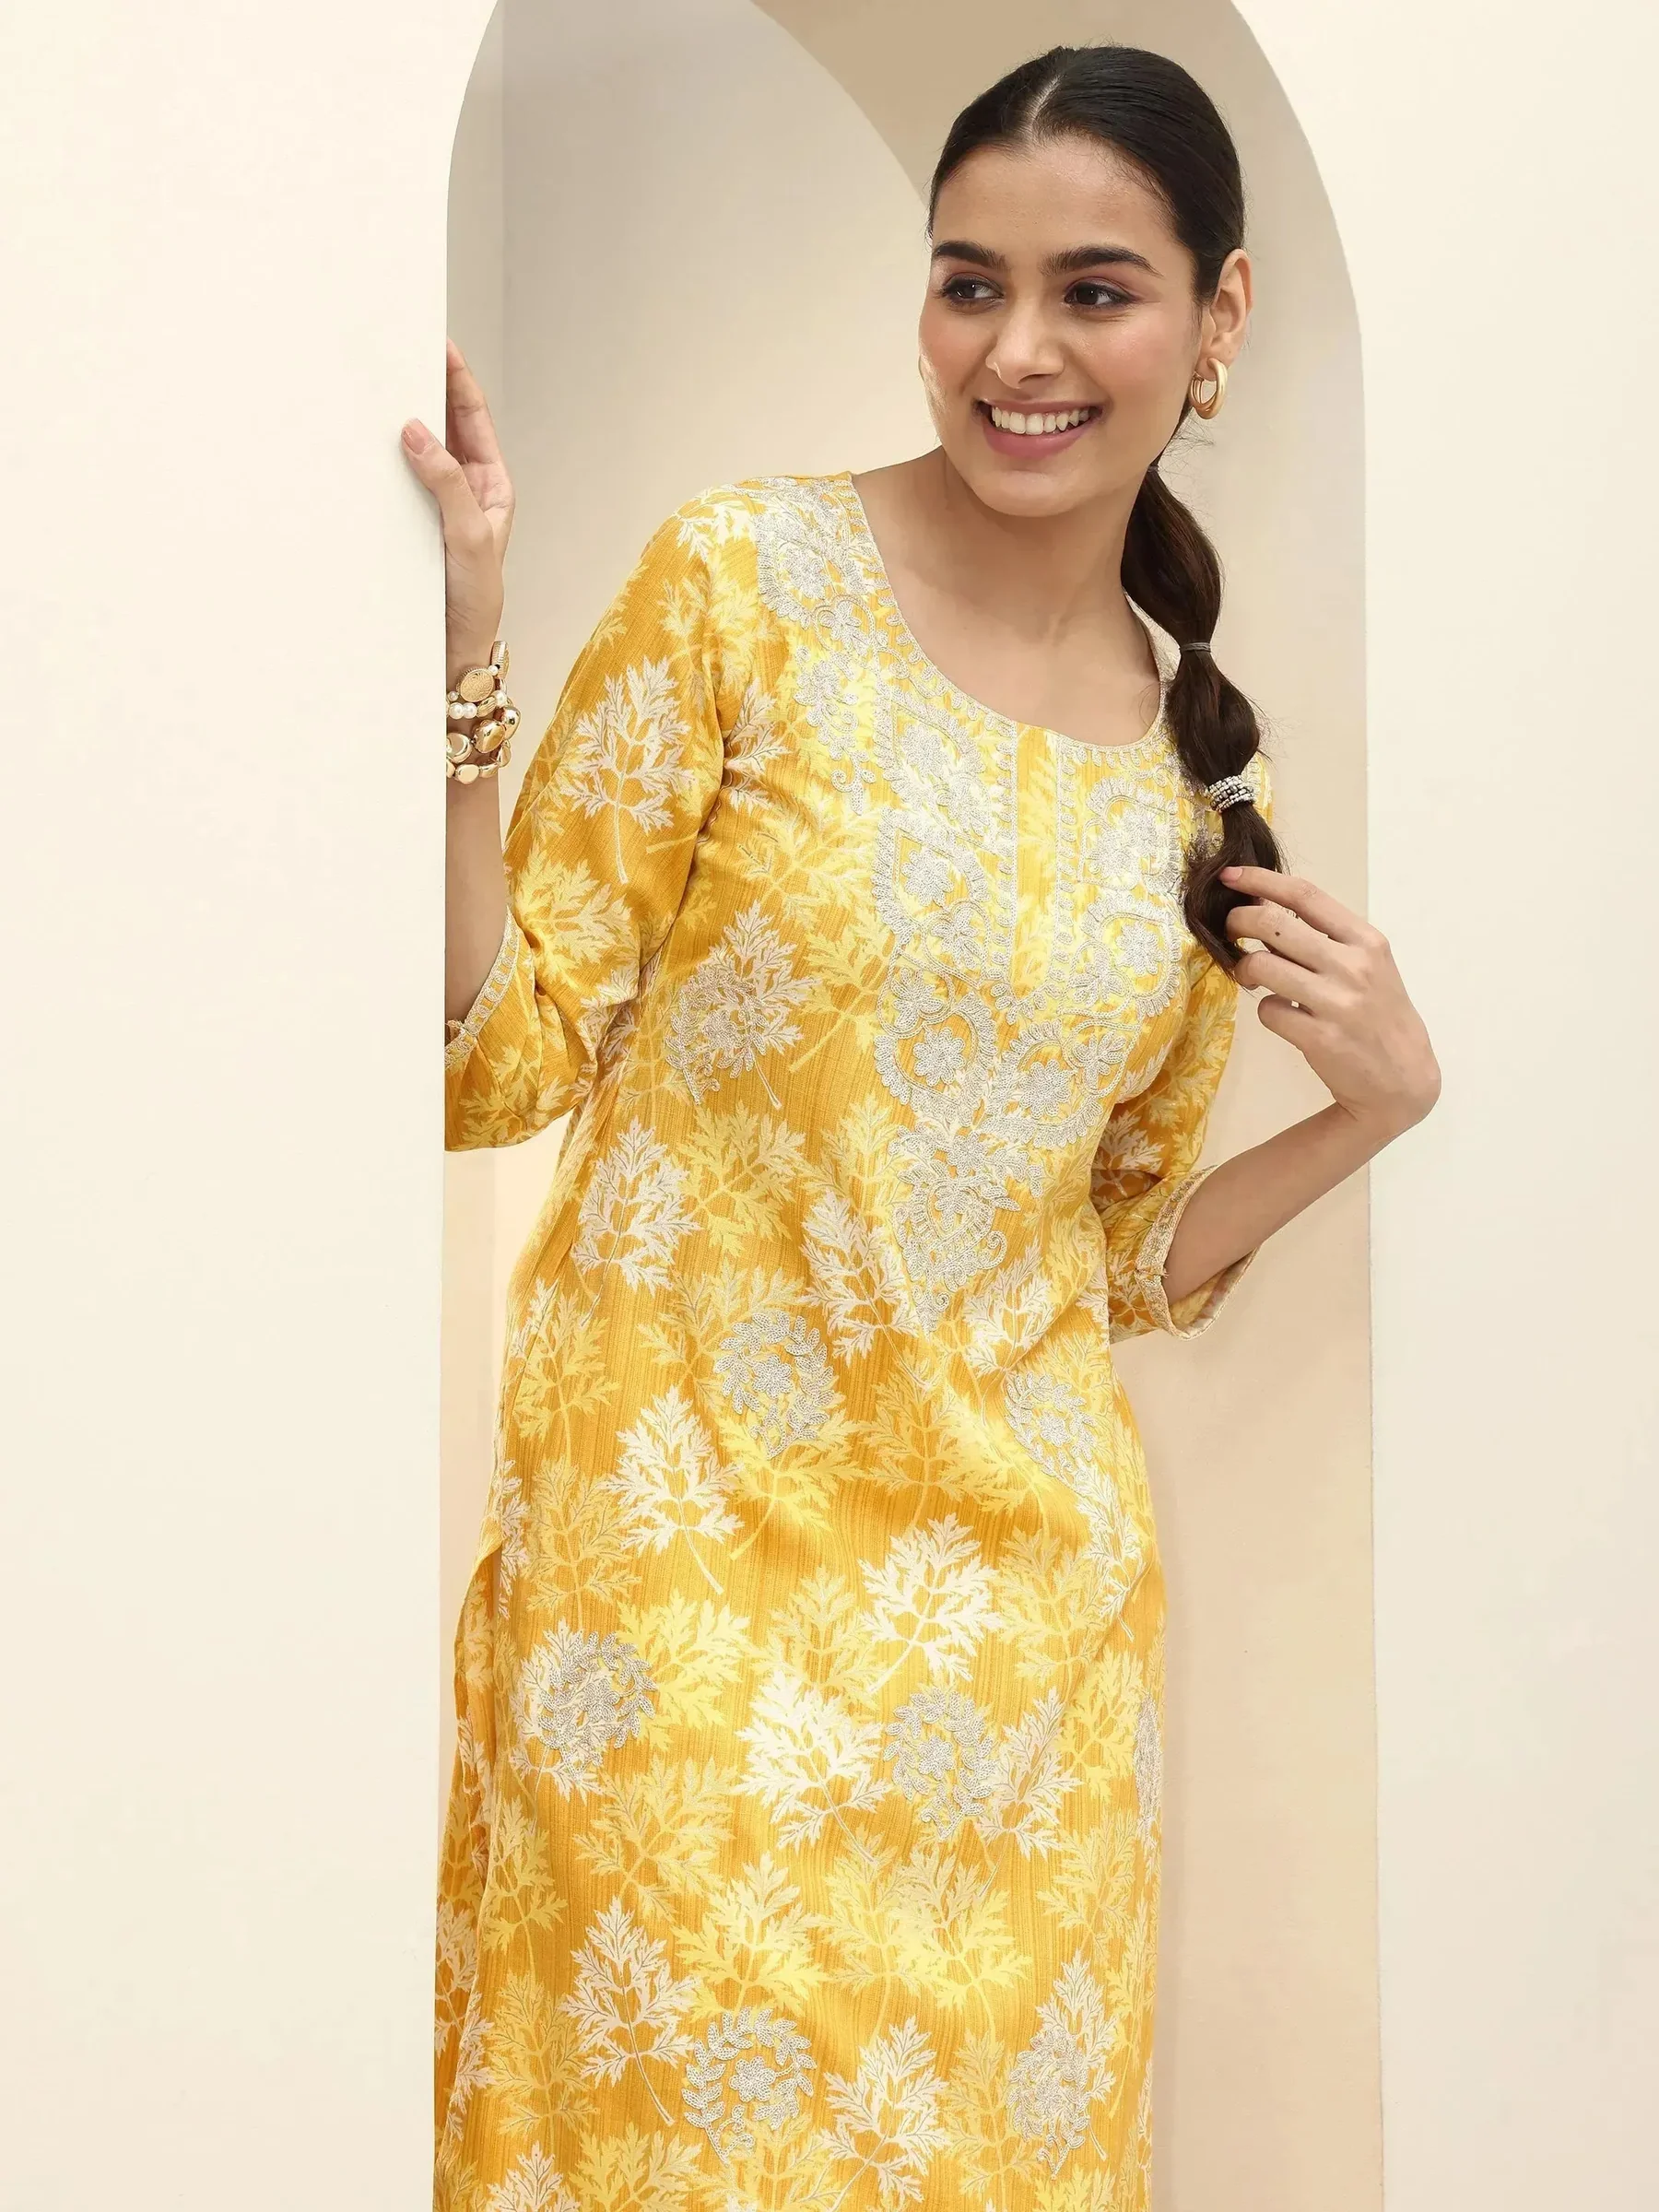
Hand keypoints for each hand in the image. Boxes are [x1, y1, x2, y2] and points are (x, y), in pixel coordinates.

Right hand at [401, 339, 515, 681]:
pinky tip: (359, 443)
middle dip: (421, 387)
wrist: (451, 655)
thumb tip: (416, 429)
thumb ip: (445, 483)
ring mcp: (433, 506)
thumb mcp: (468, 537)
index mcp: (491, 486)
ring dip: (395, 420)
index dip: (456, 378)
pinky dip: (378, 459)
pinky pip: (393, 482)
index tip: (437, 343)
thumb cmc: (474, 602)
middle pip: (441, 425)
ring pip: (414, 451)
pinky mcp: (408, 525)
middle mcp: (463, 490)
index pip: (472, 418)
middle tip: (395, 350)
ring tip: (373, 385)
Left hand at [1220, 865, 1440, 1141]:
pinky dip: (1267, 1010)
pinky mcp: (1319, 1038)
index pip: (1304, 894)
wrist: (1403, 1079)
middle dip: (1237, 921)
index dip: (1260, 880)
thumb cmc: (1380, 1015)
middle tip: (1230, 932)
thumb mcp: (1368, 966)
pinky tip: (1284, 1015)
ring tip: (1252, 977)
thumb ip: (1325, 937)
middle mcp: (1353, 966)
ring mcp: (1336, 1002)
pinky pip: (1268, 1010)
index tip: (1230, 875)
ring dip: (1244, 969)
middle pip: (1272, 924)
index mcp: (1366, 941)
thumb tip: (1265, 906)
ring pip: (1261, 965)